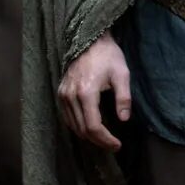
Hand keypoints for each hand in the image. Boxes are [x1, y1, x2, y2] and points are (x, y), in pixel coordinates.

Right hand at [57, 31, 131, 151]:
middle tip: (113, 145)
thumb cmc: (108, 55)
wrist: (90, 38)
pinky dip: (78, 126)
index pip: (93, 127)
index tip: (117, 145)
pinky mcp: (60, 92)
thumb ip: (123, 98)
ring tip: (103, 138)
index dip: (105, 140)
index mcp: (86, 93)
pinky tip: (89, 127)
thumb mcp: (122, 74)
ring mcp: (63, 94)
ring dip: (88, 136)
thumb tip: (124, 119)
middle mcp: (70, 96)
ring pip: (73, 126)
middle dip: (98, 141)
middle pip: (82, 130)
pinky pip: (67, 117)